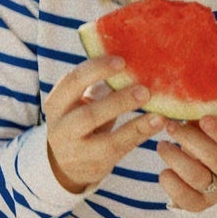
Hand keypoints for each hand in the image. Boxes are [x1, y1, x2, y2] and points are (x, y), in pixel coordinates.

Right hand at [45, 57, 164, 192]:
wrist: (65, 163)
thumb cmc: (80, 121)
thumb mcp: (78, 101)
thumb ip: (97, 83)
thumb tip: (135, 53)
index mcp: (57, 103)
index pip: (72, 82)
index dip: (96, 70)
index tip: (121, 61)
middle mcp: (63, 127)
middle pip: (87, 115)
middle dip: (117, 101)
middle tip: (143, 89)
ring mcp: (79, 149)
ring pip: (105, 139)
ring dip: (134, 124)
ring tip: (157, 112)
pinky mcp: (97, 164)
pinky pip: (121, 149)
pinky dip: (141, 134)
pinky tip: (159, 122)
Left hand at [157, 115, 216, 211]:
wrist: (213, 182)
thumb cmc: (212, 147)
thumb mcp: (214, 134)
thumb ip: (204, 122)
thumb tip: (183, 103)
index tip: (203, 118)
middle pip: (215, 158)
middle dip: (190, 139)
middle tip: (171, 126)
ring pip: (196, 176)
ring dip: (175, 158)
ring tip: (162, 145)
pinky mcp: (199, 205)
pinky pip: (183, 196)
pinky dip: (170, 181)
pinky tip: (165, 170)